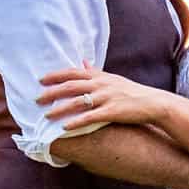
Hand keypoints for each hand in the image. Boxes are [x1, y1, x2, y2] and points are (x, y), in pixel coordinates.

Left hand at [37, 60, 168, 129]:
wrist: (152, 102)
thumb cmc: (131, 91)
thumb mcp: (112, 78)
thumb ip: (96, 72)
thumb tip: (83, 62)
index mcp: (99, 76)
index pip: (73, 73)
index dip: (56, 75)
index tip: (40, 80)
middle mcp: (101, 84)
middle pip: (71, 86)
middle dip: (52, 92)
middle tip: (36, 99)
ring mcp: (106, 97)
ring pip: (78, 102)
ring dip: (60, 108)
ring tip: (46, 115)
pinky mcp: (112, 111)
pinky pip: (90, 116)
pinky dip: (76, 121)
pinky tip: (65, 126)